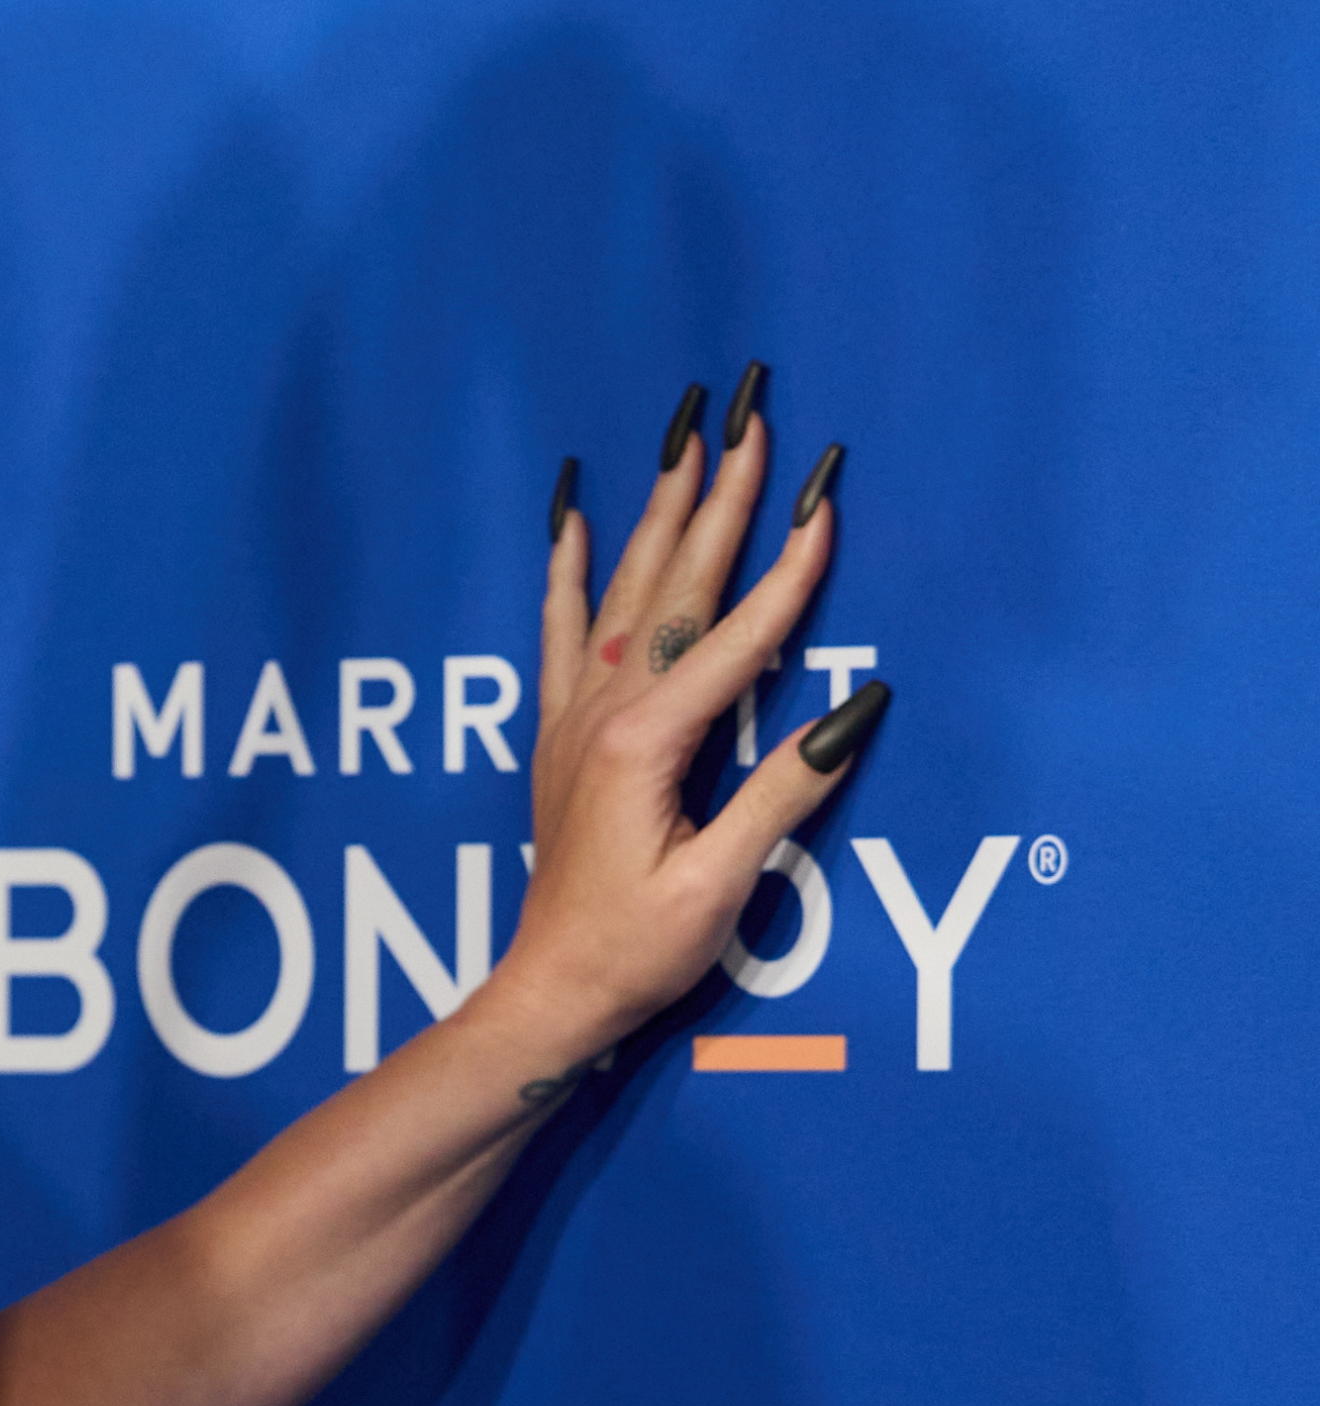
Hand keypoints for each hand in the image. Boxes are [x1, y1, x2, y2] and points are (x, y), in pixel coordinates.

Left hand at [499, 368, 878, 1066]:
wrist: (551, 989)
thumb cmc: (639, 951)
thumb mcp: (724, 883)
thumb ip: (785, 793)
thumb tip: (854, 710)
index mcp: (646, 744)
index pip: (736, 637)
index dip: (789, 569)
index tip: (824, 496)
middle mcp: (602, 713)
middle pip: (674, 583)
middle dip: (720, 496)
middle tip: (752, 417)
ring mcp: (575, 717)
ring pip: (623, 587)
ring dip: (660, 508)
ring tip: (684, 435)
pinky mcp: (562, 733)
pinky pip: (562, 626)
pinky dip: (569, 563)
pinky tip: (573, 515)